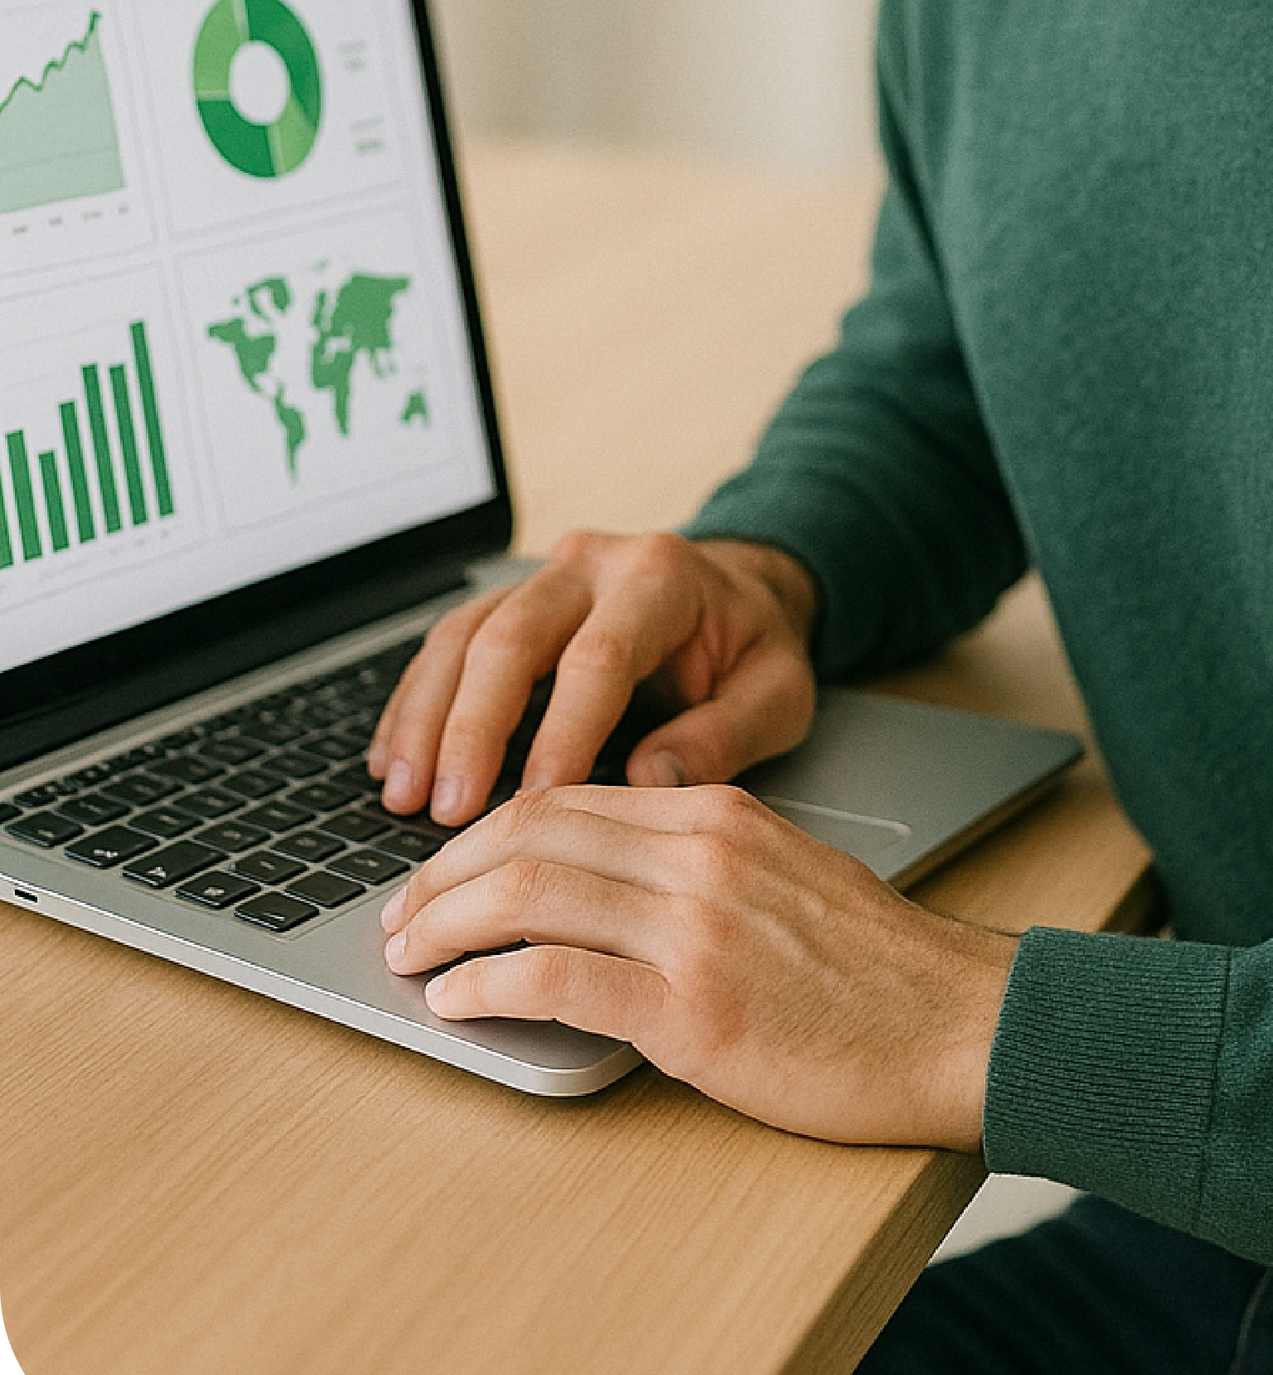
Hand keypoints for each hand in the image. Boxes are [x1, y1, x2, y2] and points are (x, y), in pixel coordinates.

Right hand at [367, 530, 819, 824]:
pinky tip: (391, 759)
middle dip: (470, 728)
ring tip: (401, 795)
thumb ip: (726, 735)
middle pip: (510, 637)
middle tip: (444, 810)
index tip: (535, 802)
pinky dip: (413, 704)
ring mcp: (543, 577)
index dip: (562, 731)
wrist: (742, 591)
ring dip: (425, 719)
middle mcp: (591, 564)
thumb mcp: (779, 692)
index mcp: (660, 578)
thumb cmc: (755, 649)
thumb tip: (648, 783)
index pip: (598, 656)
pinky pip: (447, 644)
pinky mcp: (510, 600)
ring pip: (463, 636)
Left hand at [381, 781, 1017, 1148]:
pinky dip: (489, 987)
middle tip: (397, 916)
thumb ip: (695, 864)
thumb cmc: (875, 969)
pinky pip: (558, 978)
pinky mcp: (693, 1009)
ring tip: (407, 958)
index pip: (566, 797)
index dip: (485, 833)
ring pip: (529, 894)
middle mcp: (698, 854)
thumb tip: (597, 886)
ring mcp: (694, 928)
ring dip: (445, 926)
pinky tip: (458, 1002)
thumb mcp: (784, 875)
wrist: (958, 1023)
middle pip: (530, 834)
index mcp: (717, 814)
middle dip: (443, 874)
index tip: (442, 872)